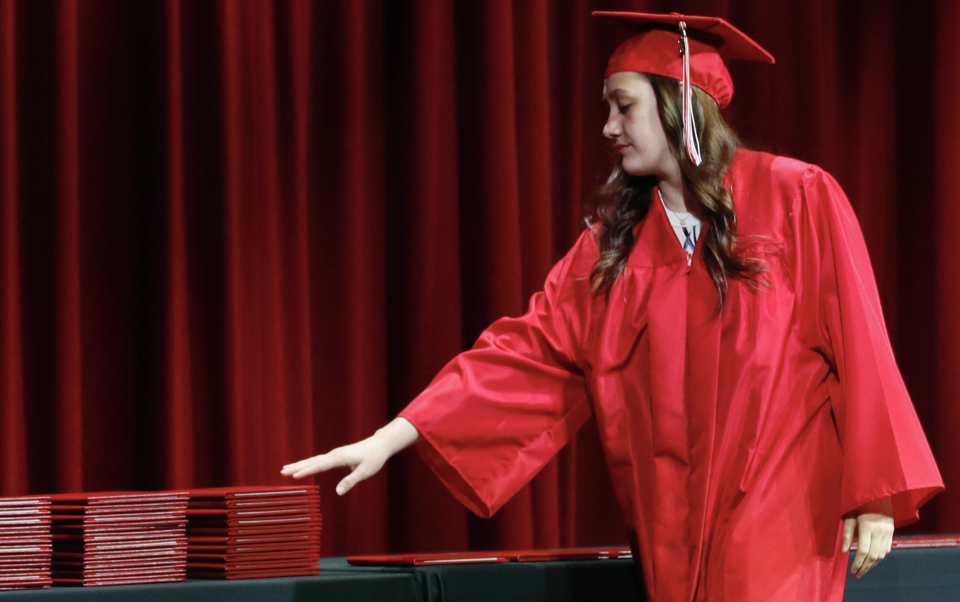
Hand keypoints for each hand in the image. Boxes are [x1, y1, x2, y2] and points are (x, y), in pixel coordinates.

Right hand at [281, 417, 419, 495]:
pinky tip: (303, 466)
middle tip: (282, 471)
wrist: (380, 445)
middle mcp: (334, 454)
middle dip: (297, 466)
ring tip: (286, 468)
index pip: (319, 465)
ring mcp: (335, 454)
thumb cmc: (374, 458)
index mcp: (339, 458)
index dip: (306, 471)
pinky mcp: (337, 455)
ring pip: (314, 459)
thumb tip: (338, 492)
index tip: (294, 476)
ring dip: (300, 464)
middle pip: (312, 461)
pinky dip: (309, 463)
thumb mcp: (364, 472)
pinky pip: (319, 460)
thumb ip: (351, 481)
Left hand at [842, 500, 893, 578]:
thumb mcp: (849, 514)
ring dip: (873, 564)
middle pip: (873, 555)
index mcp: (868, 526)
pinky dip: (880, 557)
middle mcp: (880, 531)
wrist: (878, 490)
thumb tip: (844, 551)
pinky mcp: (892, 531)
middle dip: (865, 567)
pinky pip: (887, 548)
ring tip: (864, 570)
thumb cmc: (859, 500)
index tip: (852, 570)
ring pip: (882, 554)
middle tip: (857, 575)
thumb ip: (846, 533)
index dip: (857, 563)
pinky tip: (872, 560)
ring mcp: (888, 531)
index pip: (863, 550)